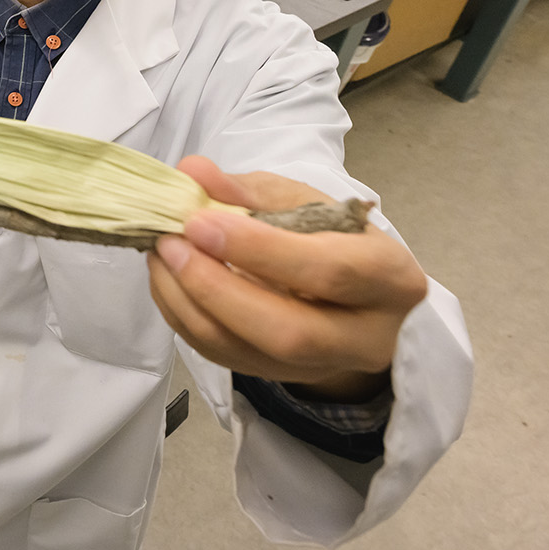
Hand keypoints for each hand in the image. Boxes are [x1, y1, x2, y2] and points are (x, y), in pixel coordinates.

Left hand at [146, 157, 427, 400]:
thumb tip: (193, 172)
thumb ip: (251, 189)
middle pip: (288, 332)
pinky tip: (168, 281)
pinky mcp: (283, 377)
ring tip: (160, 255)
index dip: (259, 250)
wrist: (357, 296)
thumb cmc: (336, 238)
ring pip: (249, 354)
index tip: (199, 222)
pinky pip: (226, 359)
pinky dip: (185, 319)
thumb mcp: (307, 200)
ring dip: (188, 303)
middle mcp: (365, 336)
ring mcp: (324, 366)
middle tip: (171, 244)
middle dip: (216, 288)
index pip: (328, 271)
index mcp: (388, 277)